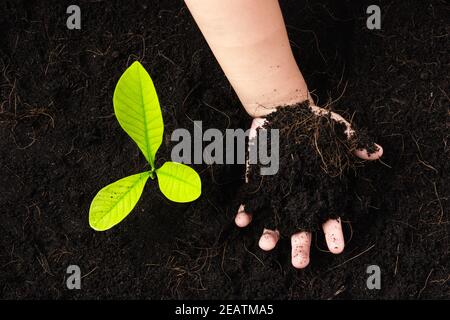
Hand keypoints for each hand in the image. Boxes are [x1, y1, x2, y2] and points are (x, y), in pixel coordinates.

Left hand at [235, 104, 382, 268]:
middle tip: (300, 263)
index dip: (333, 232)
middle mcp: (299, 196)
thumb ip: (355, 144)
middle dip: (301, 246)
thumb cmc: (314, 124)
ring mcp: (278, 191)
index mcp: (321, 190)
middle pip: (301, 227)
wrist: (283, 111)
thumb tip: (377, 151)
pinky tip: (242, 221)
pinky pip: (252, 201)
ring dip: (271, 234)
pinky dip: (246, 211)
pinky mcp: (259, 182)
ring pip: (275, 220)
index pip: (330, 217)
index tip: (336, 247)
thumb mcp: (337, 131)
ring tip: (266, 245)